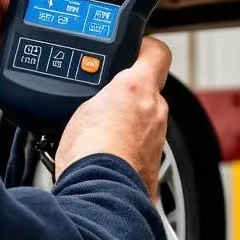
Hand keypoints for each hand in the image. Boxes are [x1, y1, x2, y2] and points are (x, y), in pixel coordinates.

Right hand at [55, 38, 170, 197]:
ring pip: (143, 117)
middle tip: (101, 94)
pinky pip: (138, 143)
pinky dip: (125, 143)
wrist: (100, 194)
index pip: (156, 52)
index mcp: (140, 88)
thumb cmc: (92, 153)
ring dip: (125, 118)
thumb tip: (97, 90)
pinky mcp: (150, 162)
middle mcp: (155, 111)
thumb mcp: (83, 102)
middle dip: (127, 89)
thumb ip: (99, 90)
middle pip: (148, 88)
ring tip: (97, 126)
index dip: (144, 45)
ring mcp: (155, 139)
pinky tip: (102, 149)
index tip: (132, 47)